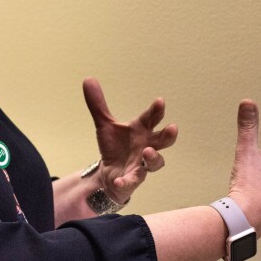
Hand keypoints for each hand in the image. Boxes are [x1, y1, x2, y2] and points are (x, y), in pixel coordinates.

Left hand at [83, 78, 178, 203]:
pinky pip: (133, 181)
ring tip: (147, 151)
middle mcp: (146, 145)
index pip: (152, 118)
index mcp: (141, 129)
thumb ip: (98, 105)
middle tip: (173, 128)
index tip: (160, 102)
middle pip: (164, 140)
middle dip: (169, 135)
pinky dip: (127, 181)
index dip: (157, 110)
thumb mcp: (104, 124)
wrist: (109, 173)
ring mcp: (142, 164)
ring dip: (154, 157)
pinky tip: (120, 180)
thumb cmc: (115, 146)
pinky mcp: (133, 179)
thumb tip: (88, 79)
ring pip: (155, 162)